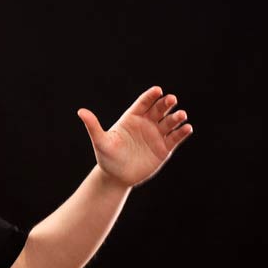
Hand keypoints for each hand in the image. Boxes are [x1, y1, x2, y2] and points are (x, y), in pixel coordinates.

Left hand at [77, 86, 192, 187]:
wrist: (116, 176)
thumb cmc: (107, 157)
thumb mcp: (100, 141)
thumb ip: (93, 126)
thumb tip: (80, 111)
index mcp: (132, 117)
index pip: (143, 103)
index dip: (151, 96)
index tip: (157, 90)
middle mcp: (147, 123)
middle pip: (159, 109)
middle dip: (166, 103)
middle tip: (172, 99)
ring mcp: (157, 135)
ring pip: (169, 122)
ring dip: (176, 117)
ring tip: (181, 115)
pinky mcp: (164, 148)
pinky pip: (175, 138)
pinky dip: (182, 132)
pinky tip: (187, 128)